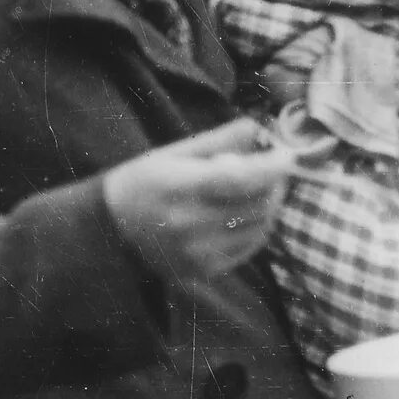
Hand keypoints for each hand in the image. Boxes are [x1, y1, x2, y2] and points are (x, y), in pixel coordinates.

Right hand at [102, 120, 295, 281]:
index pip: (240, 179)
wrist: (111, 230)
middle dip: (274, 184)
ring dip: (268, 205)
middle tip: (272, 170)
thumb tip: (259, 127)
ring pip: (260, 227)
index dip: (272, 167)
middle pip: (257, 204)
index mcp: (178, 188)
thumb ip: (219, 140)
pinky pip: (250, 247)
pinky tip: (241, 214)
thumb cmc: (145, 182)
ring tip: (253, 190)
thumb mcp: (174, 153)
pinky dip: (256, 227)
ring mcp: (197, 253)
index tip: (288, 155)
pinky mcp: (204, 271)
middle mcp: (188, 225)